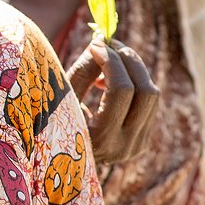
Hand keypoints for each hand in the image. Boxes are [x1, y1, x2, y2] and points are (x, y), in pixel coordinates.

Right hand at [66, 38, 158, 164]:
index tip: (95, 43)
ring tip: (107, 60)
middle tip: (110, 43)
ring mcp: (137, 145)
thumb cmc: (52, 123)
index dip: (111, 60)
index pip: (121, 90)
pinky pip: (148, 103)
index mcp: (101, 138)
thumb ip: (84, 70)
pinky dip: (133, 83)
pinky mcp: (143, 141)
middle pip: (146, 92)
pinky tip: (110, 80)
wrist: (59, 162)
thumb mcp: (62, 97)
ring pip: (152, 95)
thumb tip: (102, 43)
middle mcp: (125, 146)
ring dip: (132, 69)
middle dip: (129, 60)